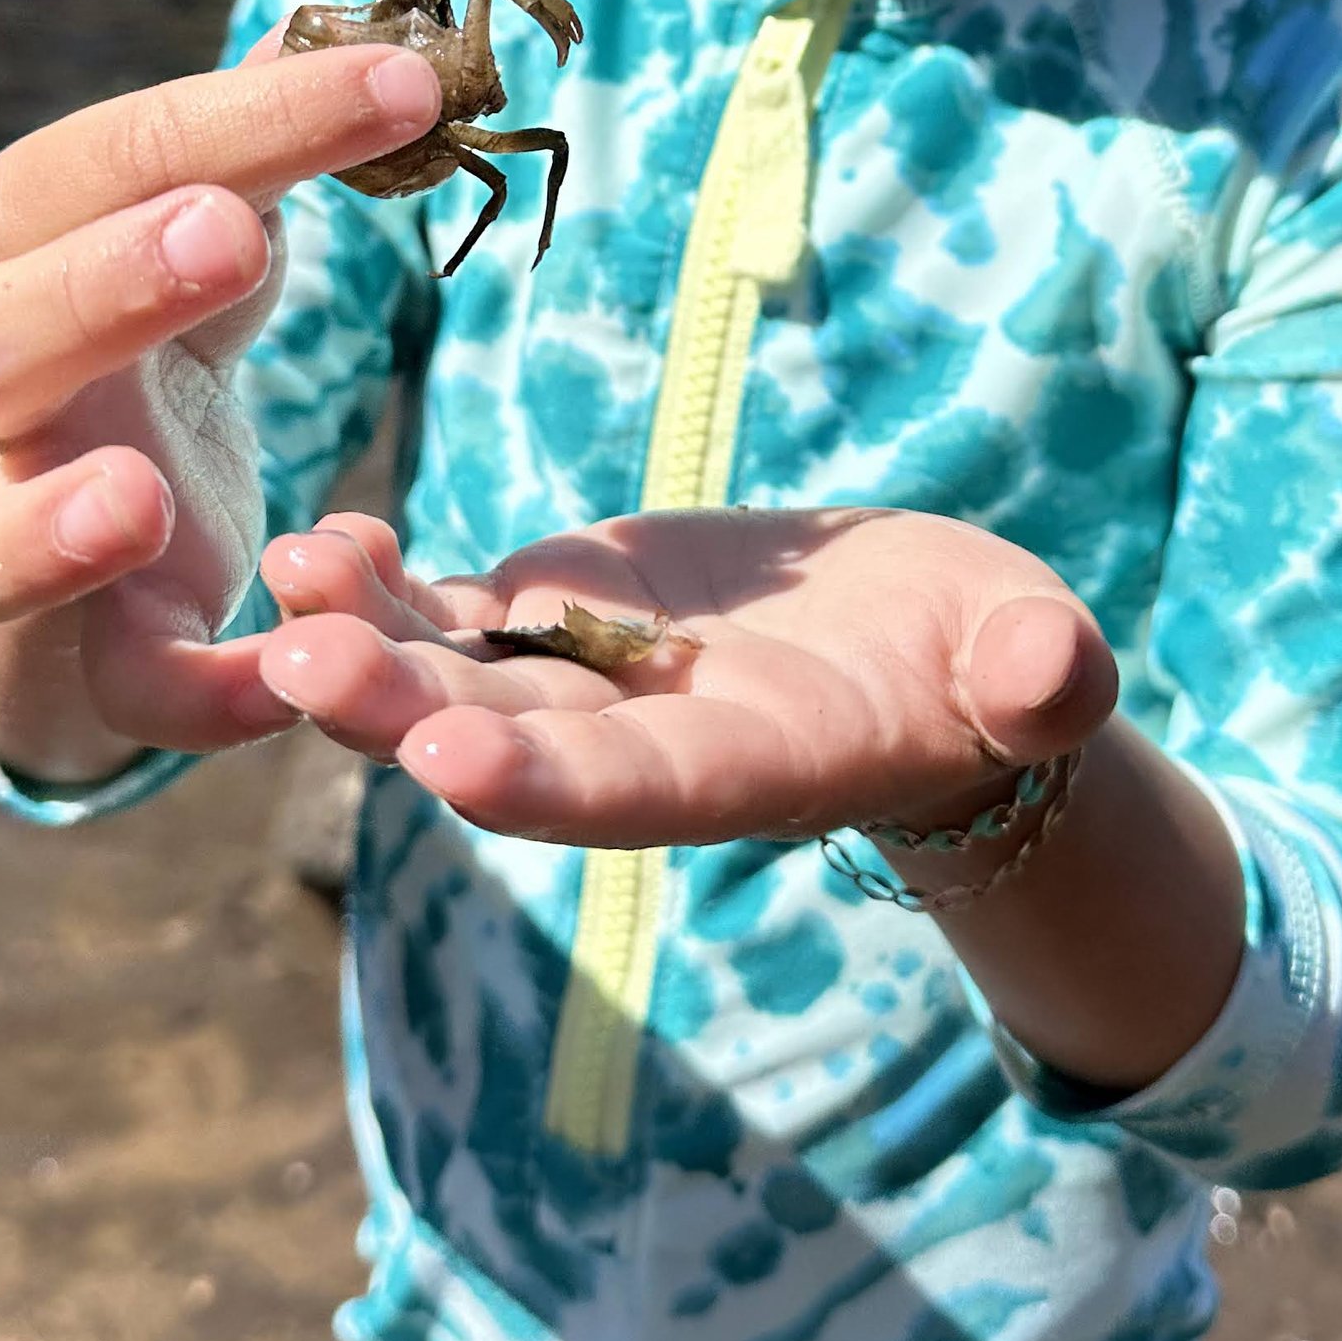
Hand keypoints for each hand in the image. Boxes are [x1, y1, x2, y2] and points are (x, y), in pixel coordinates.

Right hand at [0, 33, 437, 759]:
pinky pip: (122, 693)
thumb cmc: (144, 348)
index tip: (399, 82)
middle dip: (99, 287)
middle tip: (228, 233)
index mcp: (18, 262)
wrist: (60, 561)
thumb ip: (260, 146)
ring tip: (143, 495)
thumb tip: (369, 23)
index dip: (224, 121)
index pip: (83, 170)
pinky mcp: (88, 666)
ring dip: (55, 522)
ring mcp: (14, 545)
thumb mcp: (194, 236)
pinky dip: (198, 697)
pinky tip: (288, 683)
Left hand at [255, 507, 1118, 847]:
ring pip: (454, 677)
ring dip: (363, 644)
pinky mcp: (559, 622)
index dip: (553, 783)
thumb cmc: (998, 665)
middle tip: (305, 667)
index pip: (645, 792)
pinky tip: (309, 548)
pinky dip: (380, 591)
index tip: (451, 767)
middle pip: (513, 742)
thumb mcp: (1032, 667)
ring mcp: (591, 686)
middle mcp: (648, 748)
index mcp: (758, 770)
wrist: (925, 652)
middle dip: (405, 713)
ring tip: (290, 575)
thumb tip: (1051, 675)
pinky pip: (449, 616)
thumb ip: (1037, 681)